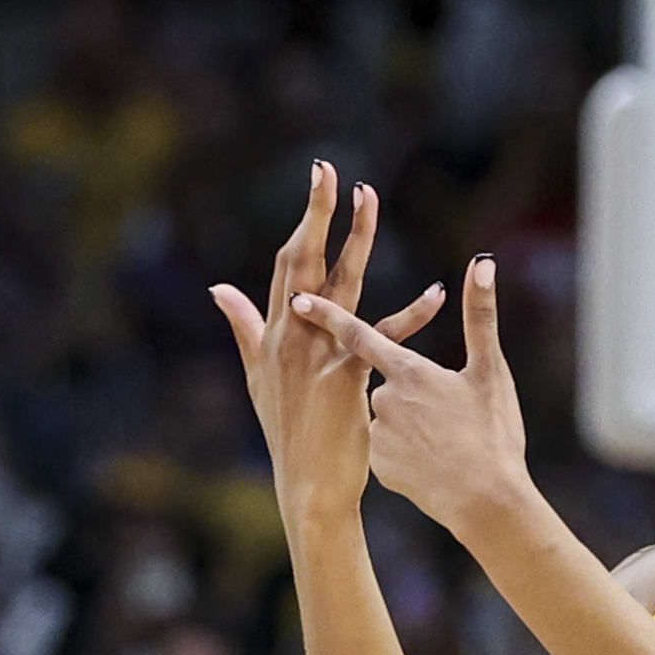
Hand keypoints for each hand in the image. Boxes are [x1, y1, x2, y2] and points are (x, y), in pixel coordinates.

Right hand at [209, 163, 444, 520]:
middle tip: (329, 170)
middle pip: (304, 261)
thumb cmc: (288, 432)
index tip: (319, 179)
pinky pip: (381, 338)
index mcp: (274, 333)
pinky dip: (412, 315)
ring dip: (357, 239)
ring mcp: (315, 356)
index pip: (288, 263)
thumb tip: (218, 288)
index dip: (303, 219)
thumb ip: (243, 327)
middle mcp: (290, 337)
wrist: (308, 484)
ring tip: (370, 199)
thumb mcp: (256, 376)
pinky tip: (436, 293)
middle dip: (317, 212)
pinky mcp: (344, 379)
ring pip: (339, 285)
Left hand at [289, 254, 530, 535]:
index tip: (298, 298)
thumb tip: (483, 262)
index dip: (327, 315)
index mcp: (406, 372)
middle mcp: (383, 401)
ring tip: (446, 444)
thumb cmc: (492, 435)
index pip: (358, 335)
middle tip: (449, 417)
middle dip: (412, 393)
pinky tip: (432, 465)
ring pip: (388, 417)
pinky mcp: (379, 466)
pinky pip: (388, 448)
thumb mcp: (490, 371)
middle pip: (386, 382)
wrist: (485, 503)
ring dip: (411, 424)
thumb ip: (481, 314)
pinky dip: (407, 452)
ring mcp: (378, 436)